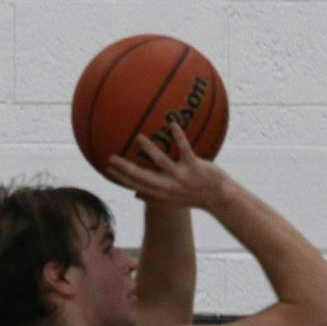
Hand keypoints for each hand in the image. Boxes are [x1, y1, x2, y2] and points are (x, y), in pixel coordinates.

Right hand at [105, 123, 228, 209]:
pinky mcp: (194, 167)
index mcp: (162, 194)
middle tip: (111, 157)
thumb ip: (154, 197)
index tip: (107, 169)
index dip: (122, 178)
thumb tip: (134, 194)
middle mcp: (169, 187)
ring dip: (149, 149)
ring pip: (161, 162)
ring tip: (138, 137)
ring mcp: (182, 177)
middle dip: (126, 168)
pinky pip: (184, 149)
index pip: (137, 185)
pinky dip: (178, 136)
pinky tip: (172, 124)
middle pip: (143, 177)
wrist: (219, 199)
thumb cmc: (195, 197)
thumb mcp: (173, 201)